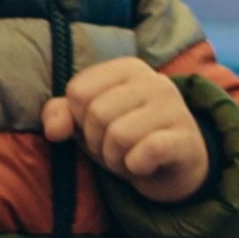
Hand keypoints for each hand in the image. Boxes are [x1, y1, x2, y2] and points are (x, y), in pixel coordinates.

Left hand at [46, 54, 209, 201]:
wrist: (176, 168)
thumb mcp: (89, 124)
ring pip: (118, 136)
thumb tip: (53, 130)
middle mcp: (154, 81)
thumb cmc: (128, 139)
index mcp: (128, 68)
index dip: (79, 120)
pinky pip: (146, 152)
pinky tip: (143, 166)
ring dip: (115, 159)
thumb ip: (62, 115)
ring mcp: (173, 108)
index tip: (98, 130)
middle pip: (96, 114)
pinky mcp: (185, 139)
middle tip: (114, 150)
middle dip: (96, 143)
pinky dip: (135, 167)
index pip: (78, 91)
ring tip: (128, 158)